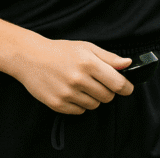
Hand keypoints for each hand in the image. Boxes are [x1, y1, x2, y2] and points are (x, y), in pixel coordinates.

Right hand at [13, 38, 133, 113]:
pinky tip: (72, 92)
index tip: (127, 88)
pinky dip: (80, 104)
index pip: (117, 83)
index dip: (126, 87)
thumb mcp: (87, 47)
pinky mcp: (57, 104)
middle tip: (99, 82)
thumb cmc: (61, 51)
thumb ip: (109, 57)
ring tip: (83, 85)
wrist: (30, 57)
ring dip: (93, 98)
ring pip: (94, 105)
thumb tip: (128, 63)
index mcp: (89, 63)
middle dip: (108, 91)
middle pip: (107, 97)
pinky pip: (79, 111)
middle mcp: (78, 79)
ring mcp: (67, 93)